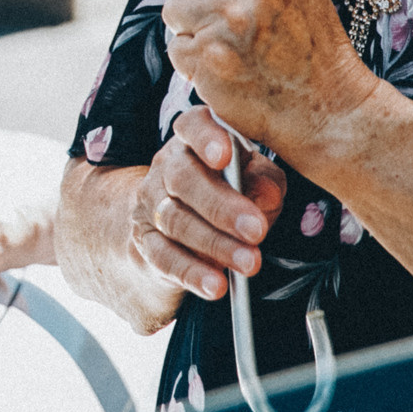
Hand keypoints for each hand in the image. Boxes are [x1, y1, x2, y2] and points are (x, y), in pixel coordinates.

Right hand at [129, 106, 286, 300]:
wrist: (176, 228)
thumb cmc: (230, 193)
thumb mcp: (255, 180)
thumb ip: (265, 182)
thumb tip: (267, 193)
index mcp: (194, 140)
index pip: (192, 125)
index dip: (206, 138)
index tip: (225, 156)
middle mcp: (166, 167)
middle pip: (183, 179)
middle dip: (221, 206)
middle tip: (256, 229)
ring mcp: (150, 204)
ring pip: (175, 221)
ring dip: (215, 244)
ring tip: (249, 263)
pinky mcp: (145, 242)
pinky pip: (164, 257)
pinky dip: (192, 273)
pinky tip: (216, 286)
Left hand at [161, 0, 378, 154]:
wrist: (328, 108)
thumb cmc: (311, 46)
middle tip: (208, 1)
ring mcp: (228, 21)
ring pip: (173, 6)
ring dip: (190, 24)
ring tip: (225, 39)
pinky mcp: (208, 59)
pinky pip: (176, 47)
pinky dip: (193, 60)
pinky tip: (224, 65)